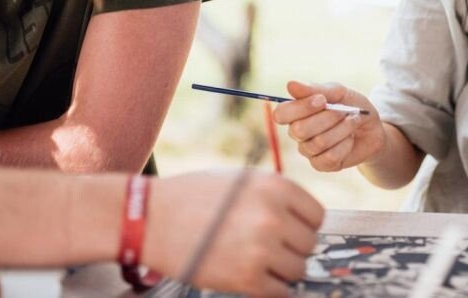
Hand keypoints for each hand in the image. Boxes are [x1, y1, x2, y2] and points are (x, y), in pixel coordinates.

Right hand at [143, 170, 323, 296]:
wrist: (150, 219)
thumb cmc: (194, 197)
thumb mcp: (242, 180)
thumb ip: (276, 196)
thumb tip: (306, 222)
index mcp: (275, 186)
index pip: (317, 215)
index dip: (303, 224)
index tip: (289, 230)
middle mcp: (273, 216)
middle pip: (309, 244)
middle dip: (292, 248)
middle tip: (268, 248)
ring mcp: (261, 249)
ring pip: (298, 269)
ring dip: (282, 270)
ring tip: (256, 261)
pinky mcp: (246, 279)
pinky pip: (281, 292)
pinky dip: (271, 289)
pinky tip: (251, 277)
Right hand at [272, 80, 385, 172]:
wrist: (372, 127)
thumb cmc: (351, 106)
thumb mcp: (338, 92)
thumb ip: (314, 90)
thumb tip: (290, 85)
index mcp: (296, 112)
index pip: (281, 114)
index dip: (301, 107)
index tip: (322, 100)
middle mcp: (297, 132)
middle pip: (299, 130)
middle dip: (327, 118)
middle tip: (344, 111)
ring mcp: (308, 150)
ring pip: (318, 143)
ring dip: (341, 129)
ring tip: (352, 121)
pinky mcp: (322, 165)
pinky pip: (330, 156)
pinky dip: (345, 144)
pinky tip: (350, 139)